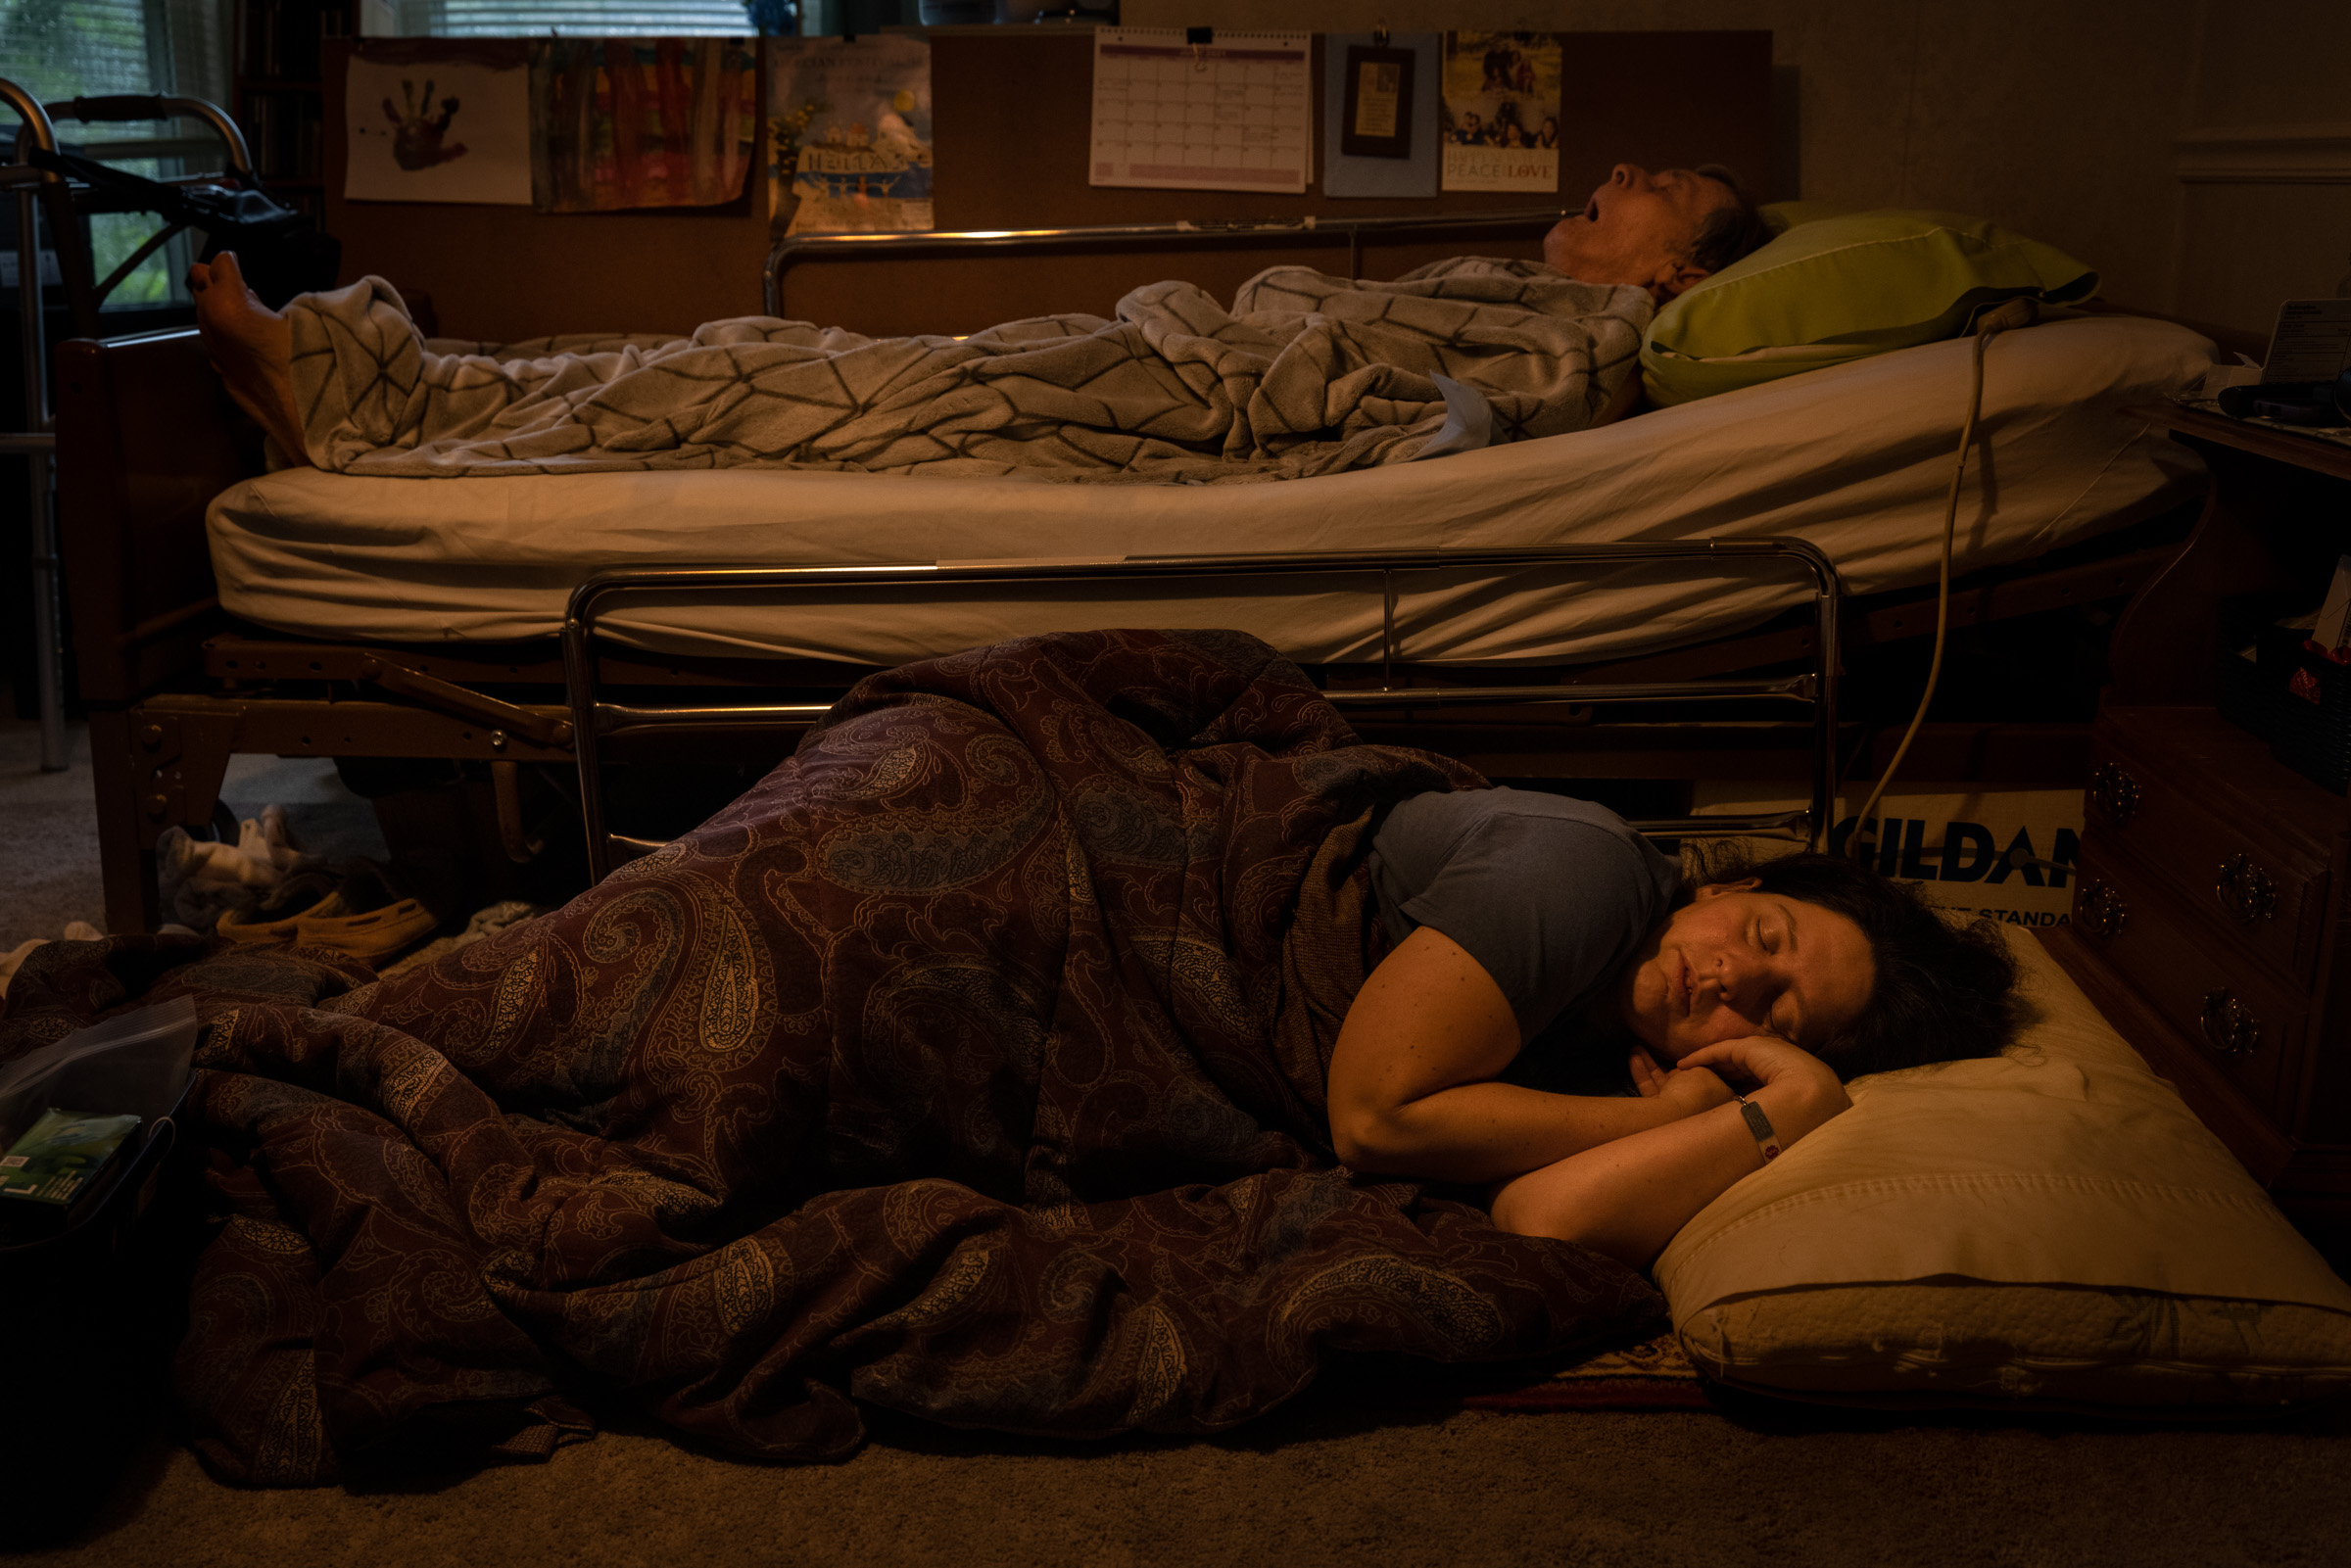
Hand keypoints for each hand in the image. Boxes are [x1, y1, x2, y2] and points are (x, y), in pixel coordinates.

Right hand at [1628, 1049, 1736, 1118]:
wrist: (1672, 1117)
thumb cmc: (1694, 1093)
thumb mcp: (1702, 1071)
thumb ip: (1698, 1067)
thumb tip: (1689, 1072)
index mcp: (1721, 1099)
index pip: (1711, 1078)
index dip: (1698, 1063)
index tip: (1686, 1054)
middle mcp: (1701, 1106)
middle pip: (1684, 1079)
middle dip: (1669, 1062)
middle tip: (1659, 1048)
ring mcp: (1678, 1111)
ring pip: (1664, 1083)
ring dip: (1649, 1064)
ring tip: (1635, 1047)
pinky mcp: (1659, 1114)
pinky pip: (1651, 1089)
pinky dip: (1642, 1073)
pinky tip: (1632, 1057)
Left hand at [1674, 1034, 1851, 1142]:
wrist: (1814, 1097)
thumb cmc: (1802, 1117)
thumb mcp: (1782, 1118)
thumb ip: (1769, 1119)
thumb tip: (1755, 1139)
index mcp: (1788, 1080)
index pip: (1756, 1083)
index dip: (1736, 1089)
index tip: (1718, 1100)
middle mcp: (1776, 1063)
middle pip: (1741, 1069)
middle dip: (1719, 1076)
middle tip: (1694, 1085)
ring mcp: (1765, 1053)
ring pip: (1728, 1059)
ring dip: (1706, 1066)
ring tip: (1684, 1075)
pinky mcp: (1750, 1047)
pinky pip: (1720, 1051)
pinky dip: (1701, 1057)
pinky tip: (1684, 1065)